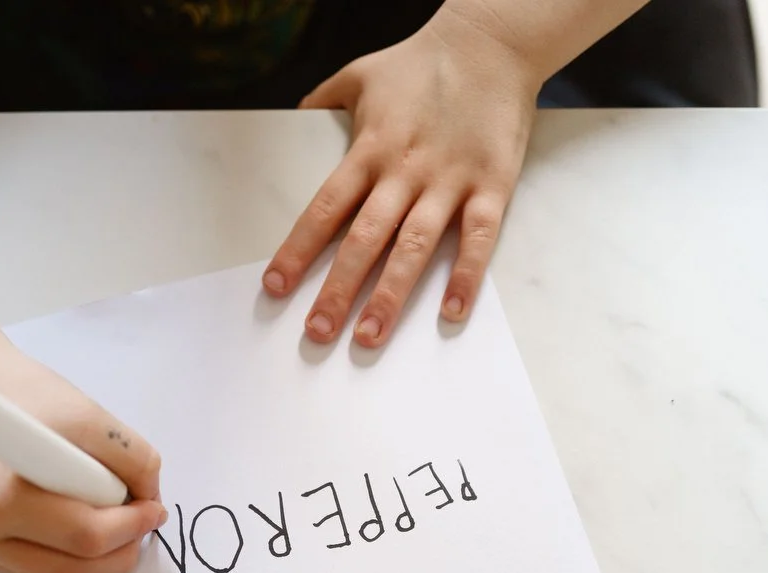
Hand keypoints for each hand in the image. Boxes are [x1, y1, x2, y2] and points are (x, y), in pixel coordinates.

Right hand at [0, 332, 165, 572]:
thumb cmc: (27, 394)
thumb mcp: (89, 415)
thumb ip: (131, 460)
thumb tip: (150, 500)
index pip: (83, 533)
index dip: (130, 526)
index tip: (155, 509)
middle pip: (72, 564)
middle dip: (121, 544)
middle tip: (144, 519)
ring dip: (104, 559)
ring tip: (125, 527)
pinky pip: (42, 568)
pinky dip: (77, 556)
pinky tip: (94, 528)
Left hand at [263, 12, 538, 346]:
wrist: (492, 41)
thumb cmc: (422, 62)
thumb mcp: (360, 74)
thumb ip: (323, 101)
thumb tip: (295, 118)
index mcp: (368, 149)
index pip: (324, 209)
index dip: (297, 250)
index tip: (276, 287)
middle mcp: (404, 170)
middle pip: (363, 239)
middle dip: (338, 289)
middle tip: (318, 332)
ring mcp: (449, 180)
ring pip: (413, 247)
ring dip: (391, 295)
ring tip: (369, 336)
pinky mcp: (491, 185)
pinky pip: (477, 238)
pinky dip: (465, 276)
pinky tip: (450, 312)